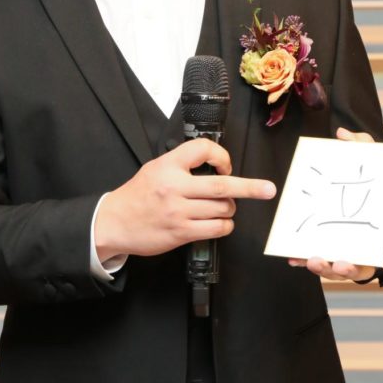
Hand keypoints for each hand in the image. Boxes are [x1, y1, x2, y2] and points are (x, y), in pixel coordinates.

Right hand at [95, 139, 275, 260]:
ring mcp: (179, 212)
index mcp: (168, 166)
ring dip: (229, 208)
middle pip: (222, 185)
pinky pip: (216, 229)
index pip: (203, 150)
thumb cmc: (137, 195)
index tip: (226, 165)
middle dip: (250, 187)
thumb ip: (183, 165)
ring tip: (222, 207)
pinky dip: (224, 226)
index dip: (222, 156)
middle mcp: (174, 187)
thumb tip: (215, 166)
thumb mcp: (156, 167)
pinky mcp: (181, 233)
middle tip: (268, 189)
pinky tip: (218, 223)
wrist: (114, 222)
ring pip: (222, 208)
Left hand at [287, 127, 382, 281]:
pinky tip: (294, 257)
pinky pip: (322, 264)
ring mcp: (354, 255)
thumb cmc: (365, 182)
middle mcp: (373, 246)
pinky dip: (307, 261)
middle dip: (355, 266)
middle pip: (370, 265)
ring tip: (314, 261)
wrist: (352, 193)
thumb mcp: (368, 162)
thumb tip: (342, 134)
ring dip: (329, 270)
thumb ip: (361, 146)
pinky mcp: (333, 256)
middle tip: (343, 261)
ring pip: (344, 271)